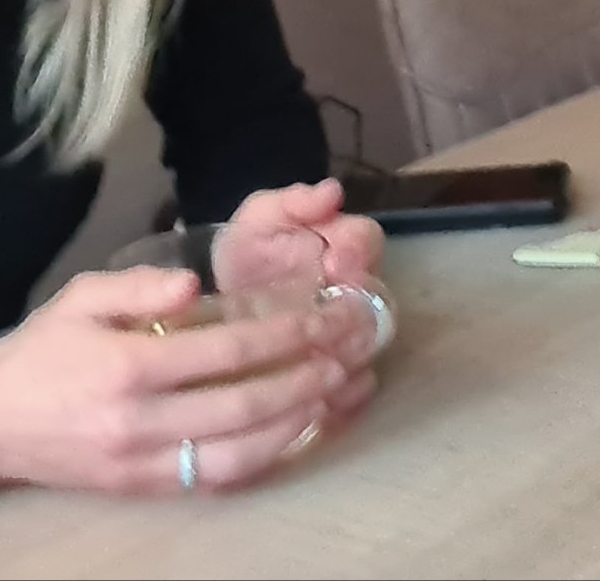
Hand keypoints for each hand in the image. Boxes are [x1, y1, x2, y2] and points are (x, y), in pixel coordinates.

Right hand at [0, 265, 338, 495]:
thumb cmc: (41, 352)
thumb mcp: (81, 299)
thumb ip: (140, 288)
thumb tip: (196, 286)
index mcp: (127, 368)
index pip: (224, 352)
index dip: (283, 335)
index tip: (322, 318)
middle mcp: (140, 422)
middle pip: (243, 406)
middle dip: (305, 380)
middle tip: (346, 357)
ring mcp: (142, 464)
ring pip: (238, 456)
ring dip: (295, 426)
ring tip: (334, 396)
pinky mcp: (141, 489)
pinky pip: (214, 481)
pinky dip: (261, 460)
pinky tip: (293, 434)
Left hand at [220, 180, 389, 427]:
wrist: (222, 305)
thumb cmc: (249, 254)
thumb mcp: (260, 219)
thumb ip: (293, 202)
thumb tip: (332, 192)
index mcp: (346, 249)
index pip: (366, 243)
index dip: (357, 253)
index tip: (334, 262)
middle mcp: (357, 295)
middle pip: (377, 305)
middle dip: (355, 315)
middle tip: (330, 324)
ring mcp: (347, 339)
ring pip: (366, 352)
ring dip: (349, 361)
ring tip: (321, 370)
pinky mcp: (332, 380)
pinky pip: (350, 395)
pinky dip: (340, 403)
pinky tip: (319, 407)